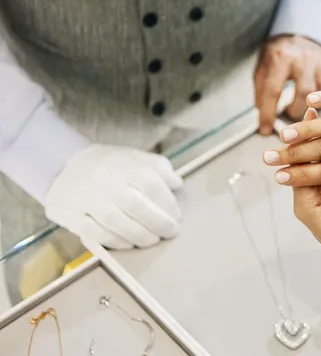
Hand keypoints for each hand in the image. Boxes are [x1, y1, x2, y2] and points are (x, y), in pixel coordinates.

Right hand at [45, 144, 182, 249]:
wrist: (63, 168)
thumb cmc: (108, 165)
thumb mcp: (133, 157)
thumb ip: (157, 167)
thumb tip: (177, 184)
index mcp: (123, 164)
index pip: (150, 183)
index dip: (167, 202)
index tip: (177, 214)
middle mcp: (104, 181)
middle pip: (135, 205)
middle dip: (158, 222)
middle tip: (171, 232)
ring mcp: (87, 199)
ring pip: (116, 222)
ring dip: (139, 235)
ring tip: (154, 240)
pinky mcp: (72, 216)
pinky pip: (96, 233)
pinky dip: (116, 241)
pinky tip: (130, 244)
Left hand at [254, 35, 320, 134]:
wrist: (297, 35)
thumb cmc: (278, 57)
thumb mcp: (263, 69)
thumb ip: (262, 94)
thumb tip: (265, 125)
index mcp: (281, 57)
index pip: (273, 90)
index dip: (268, 114)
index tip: (264, 130)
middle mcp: (304, 58)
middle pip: (304, 93)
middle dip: (295, 112)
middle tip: (289, 118)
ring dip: (314, 109)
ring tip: (305, 113)